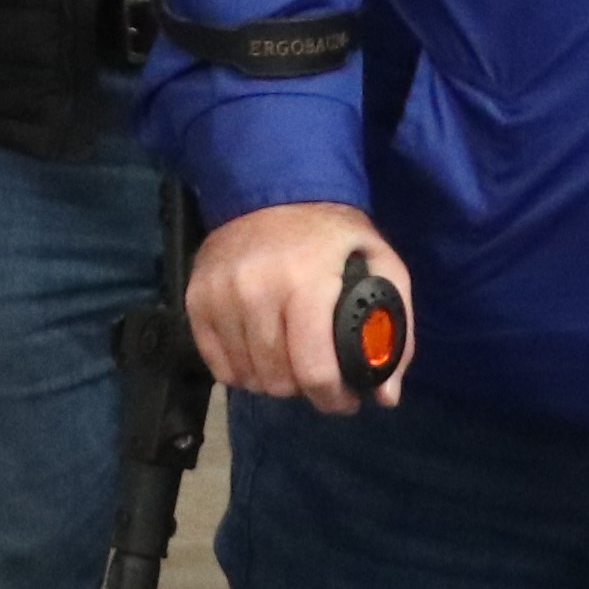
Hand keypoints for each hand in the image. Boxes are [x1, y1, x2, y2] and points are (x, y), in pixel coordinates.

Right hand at [189, 202, 409, 410]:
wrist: (270, 189)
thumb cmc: (331, 232)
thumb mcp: (380, 263)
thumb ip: (393, 328)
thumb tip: (386, 394)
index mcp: (307, 282)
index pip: (313, 369)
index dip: (333, 398)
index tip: (345, 399)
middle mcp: (256, 290)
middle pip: (278, 379)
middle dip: (305, 389)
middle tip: (319, 376)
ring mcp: (220, 295)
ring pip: (247, 376)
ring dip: (273, 381)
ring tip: (291, 364)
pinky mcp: (195, 299)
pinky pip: (217, 365)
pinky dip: (241, 370)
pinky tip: (260, 355)